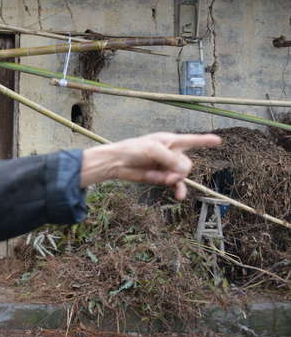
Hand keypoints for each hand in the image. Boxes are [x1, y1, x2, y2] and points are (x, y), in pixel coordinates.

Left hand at [80, 132, 221, 199]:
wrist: (118, 163)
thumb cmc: (134, 149)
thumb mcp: (153, 150)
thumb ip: (171, 158)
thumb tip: (184, 170)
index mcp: (170, 141)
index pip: (192, 140)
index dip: (205, 141)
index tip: (218, 141)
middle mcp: (171, 153)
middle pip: (187, 164)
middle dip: (179, 170)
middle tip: (165, 170)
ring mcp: (167, 166)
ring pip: (181, 175)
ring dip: (174, 179)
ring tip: (164, 179)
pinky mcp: (161, 177)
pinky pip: (175, 185)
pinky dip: (178, 190)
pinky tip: (180, 197)